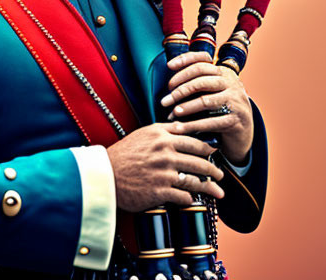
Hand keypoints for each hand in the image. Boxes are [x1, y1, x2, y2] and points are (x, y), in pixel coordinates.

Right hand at [106, 123, 224, 211]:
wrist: (105, 175)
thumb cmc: (123, 154)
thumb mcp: (143, 134)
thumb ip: (164, 130)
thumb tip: (183, 125)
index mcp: (162, 136)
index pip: (194, 141)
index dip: (208, 148)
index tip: (215, 153)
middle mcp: (165, 153)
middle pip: (200, 161)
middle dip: (214, 171)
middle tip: (220, 175)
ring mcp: (164, 173)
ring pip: (196, 180)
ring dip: (210, 187)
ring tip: (218, 192)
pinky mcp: (160, 191)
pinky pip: (184, 196)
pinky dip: (190, 199)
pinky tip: (192, 200)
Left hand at [160, 51, 253, 165]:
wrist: (243, 132)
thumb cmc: (220, 109)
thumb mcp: (212, 91)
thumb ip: (197, 81)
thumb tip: (170, 75)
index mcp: (224, 73)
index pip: (202, 61)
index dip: (184, 60)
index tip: (168, 66)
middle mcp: (231, 83)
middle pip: (201, 80)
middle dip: (179, 90)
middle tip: (164, 101)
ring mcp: (235, 101)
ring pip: (205, 101)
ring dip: (185, 108)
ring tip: (172, 113)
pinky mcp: (236, 119)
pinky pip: (211, 122)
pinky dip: (193, 125)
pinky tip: (180, 128)